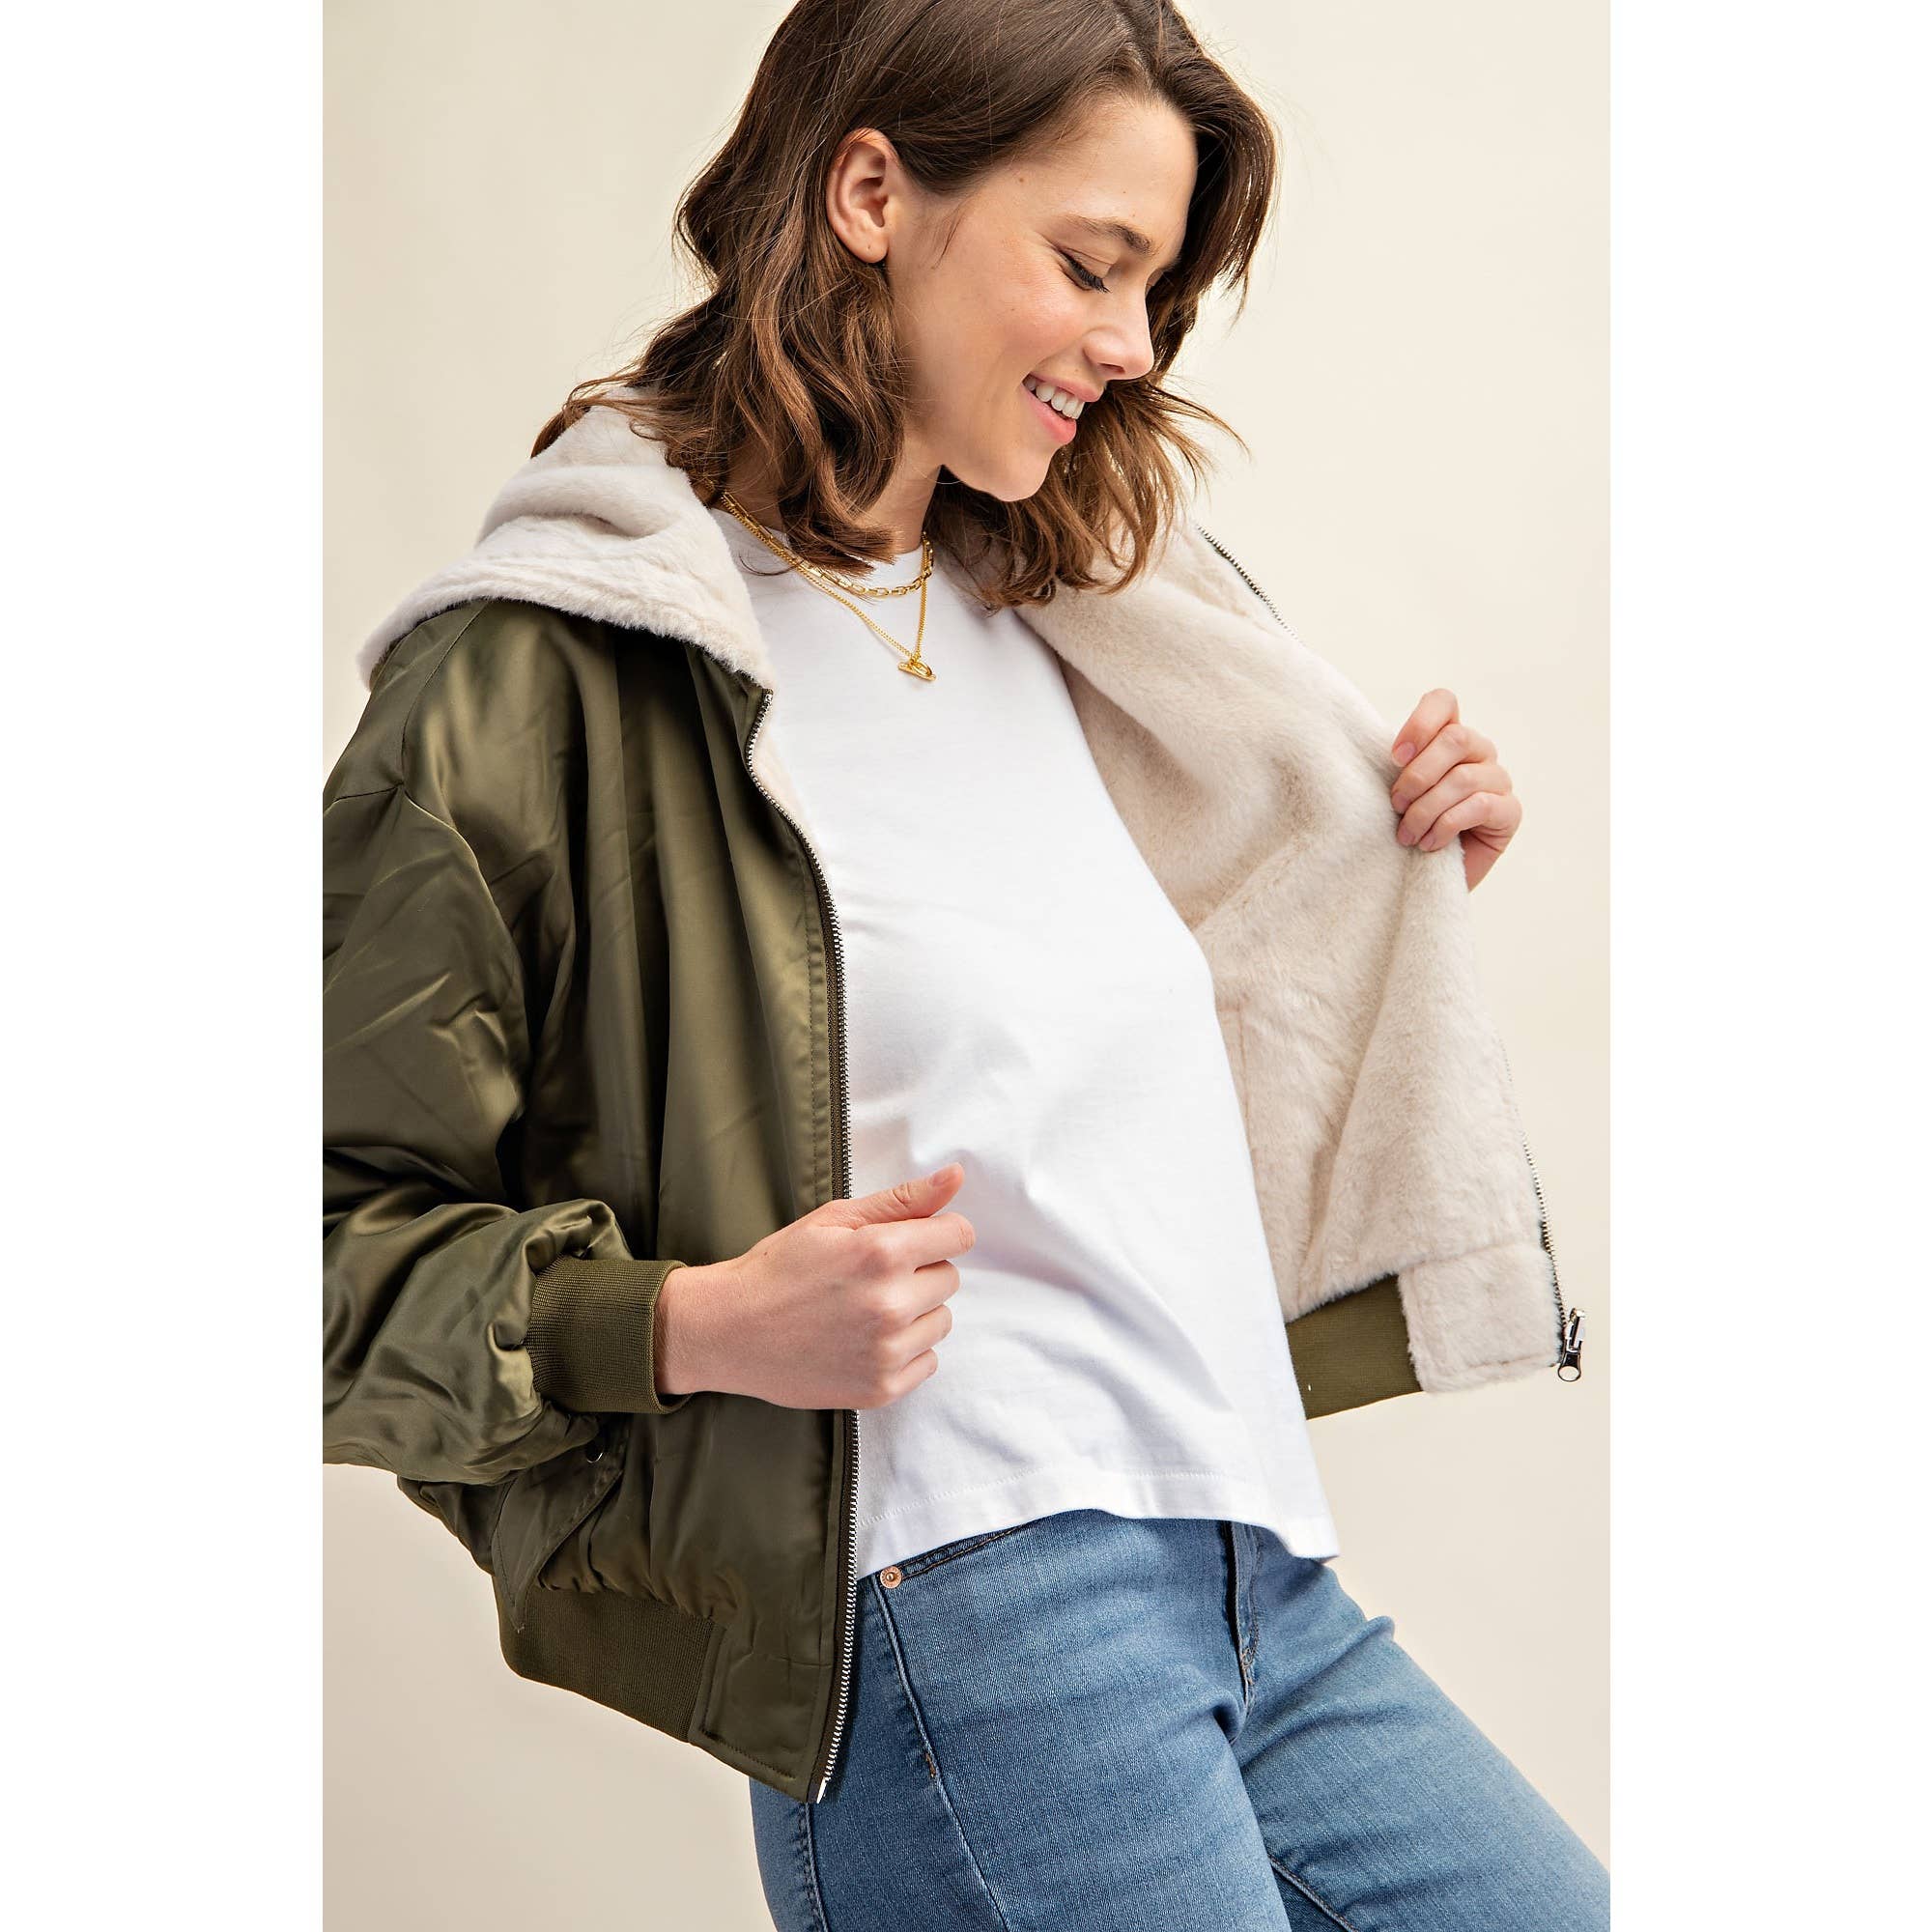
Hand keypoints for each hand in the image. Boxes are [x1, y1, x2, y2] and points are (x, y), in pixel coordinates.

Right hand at [656, 1163, 974, 1408]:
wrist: (730, 1330)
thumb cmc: (779, 1268)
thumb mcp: (834, 1219)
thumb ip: (903, 1200)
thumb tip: (956, 1178)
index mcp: (881, 1253)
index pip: (958, 1236)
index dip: (936, 1233)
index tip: (910, 1241)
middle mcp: (890, 1304)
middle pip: (949, 1278)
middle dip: (919, 1272)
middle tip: (869, 1277)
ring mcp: (887, 1352)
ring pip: (941, 1321)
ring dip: (915, 1313)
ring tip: (864, 1310)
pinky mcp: (881, 1389)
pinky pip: (927, 1361)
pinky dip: (904, 1351)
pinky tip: (864, 1340)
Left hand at [1387, 688, 1520, 891]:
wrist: (1425, 879)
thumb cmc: (1407, 829)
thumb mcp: (1396, 793)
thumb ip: (1395, 767)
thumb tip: (1371, 747)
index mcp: (1449, 737)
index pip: (1444, 702)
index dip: (1420, 723)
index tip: (1394, 757)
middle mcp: (1479, 752)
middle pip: (1455, 738)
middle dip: (1417, 775)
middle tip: (1395, 805)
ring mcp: (1498, 779)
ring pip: (1462, 778)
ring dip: (1425, 809)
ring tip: (1406, 835)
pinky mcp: (1510, 812)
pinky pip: (1479, 805)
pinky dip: (1446, 826)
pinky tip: (1429, 844)